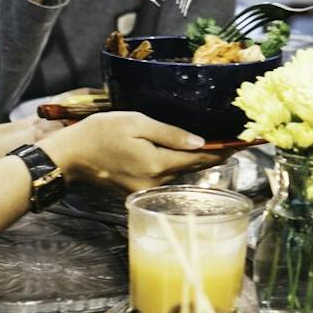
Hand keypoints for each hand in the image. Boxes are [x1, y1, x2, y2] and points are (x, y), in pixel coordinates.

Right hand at [45, 111, 224, 191]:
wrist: (70, 156)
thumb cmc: (100, 133)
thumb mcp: (137, 123)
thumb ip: (170, 133)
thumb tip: (201, 142)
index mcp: (157, 164)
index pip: (199, 159)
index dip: (222, 151)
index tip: (242, 145)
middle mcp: (155, 182)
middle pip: (191, 167)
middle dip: (212, 156)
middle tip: (234, 143)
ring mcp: (145, 188)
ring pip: (178, 172)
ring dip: (195, 161)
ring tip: (215, 146)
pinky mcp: (136, 189)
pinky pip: (164, 176)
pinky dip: (177, 165)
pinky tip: (185, 154)